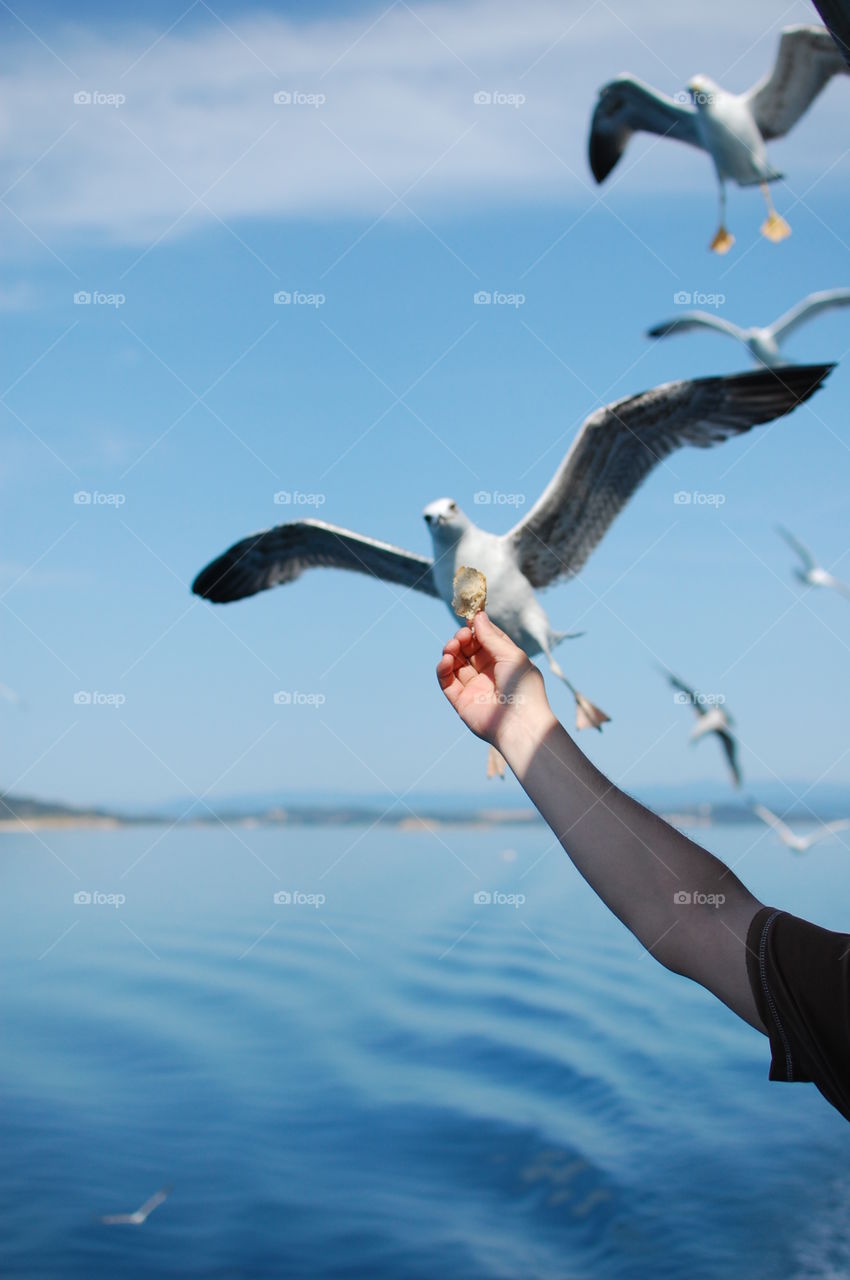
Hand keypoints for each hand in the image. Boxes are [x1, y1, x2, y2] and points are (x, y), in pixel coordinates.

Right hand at [436, 611, 552, 748]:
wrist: (520, 724)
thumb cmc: (523, 688)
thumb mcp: (511, 655)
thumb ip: (491, 637)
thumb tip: (478, 616)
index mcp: (505, 662)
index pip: (486, 640)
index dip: (477, 629)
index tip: (470, 619)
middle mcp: (489, 674)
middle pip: (468, 649)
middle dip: (462, 639)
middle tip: (462, 635)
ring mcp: (474, 687)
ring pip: (456, 663)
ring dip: (451, 651)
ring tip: (453, 646)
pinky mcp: (461, 701)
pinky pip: (447, 681)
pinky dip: (443, 669)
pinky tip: (446, 660)